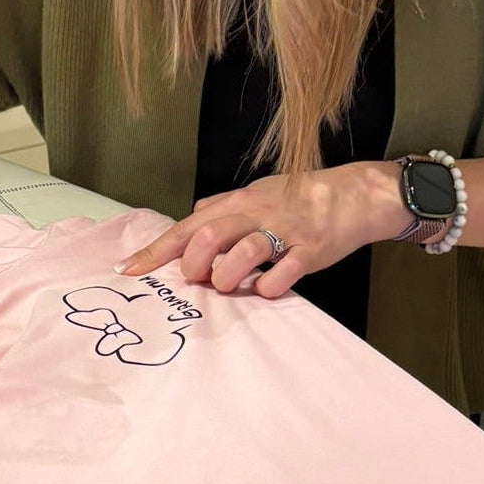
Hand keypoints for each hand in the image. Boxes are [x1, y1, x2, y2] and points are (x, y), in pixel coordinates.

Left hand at [116, 162, 407, 296]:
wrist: (353, 194)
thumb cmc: (299, 196)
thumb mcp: (257, 193)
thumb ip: (223, 207)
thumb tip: (191, 218)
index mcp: (239, 202)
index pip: (188, 225)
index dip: (158, 249)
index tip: (130, 270)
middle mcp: (257, 212)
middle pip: (209, 233)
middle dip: (193, 262)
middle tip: (196, 278)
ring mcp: (285, 230)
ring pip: (244, 250)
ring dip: (227, 275)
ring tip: (227, 285)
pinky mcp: (311, 249)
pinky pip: (285, 271)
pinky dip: (269, 286)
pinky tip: (266, 289)